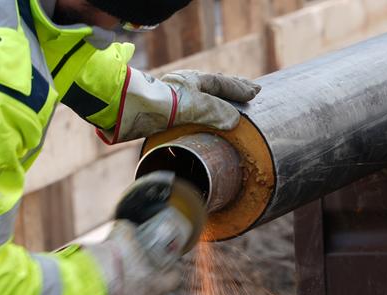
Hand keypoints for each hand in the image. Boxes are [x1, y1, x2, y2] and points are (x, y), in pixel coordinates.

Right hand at [85, 220, 182, 294]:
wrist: (85, 286)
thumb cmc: (110, 260)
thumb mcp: (123, 235)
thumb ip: (129, 230)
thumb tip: (128, 226)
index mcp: (155, 285)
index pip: (174, 279)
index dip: (171, 271)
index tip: (167, 265)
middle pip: (150, 291)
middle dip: (143, 280)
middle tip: (131, 267)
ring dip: (124, 292)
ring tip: (110, 279)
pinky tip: (99, 292)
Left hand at [100, 68, 260, 142]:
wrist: (130, 109)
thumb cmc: (163, 104)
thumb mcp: (197, 106)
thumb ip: (217, 112)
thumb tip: (235, 120)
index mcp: (196, 81)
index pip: (224, 84)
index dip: (240, 88)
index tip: (256, 91)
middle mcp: (186, 86)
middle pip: (214, 86)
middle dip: (232, 89)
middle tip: (248, 90)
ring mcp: (175, 96)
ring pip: (202, 96)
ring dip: (218, 99)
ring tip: (228, 103)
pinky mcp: (165, 110)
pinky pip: (192, 107)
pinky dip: (203, 110)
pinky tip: (202, 117)